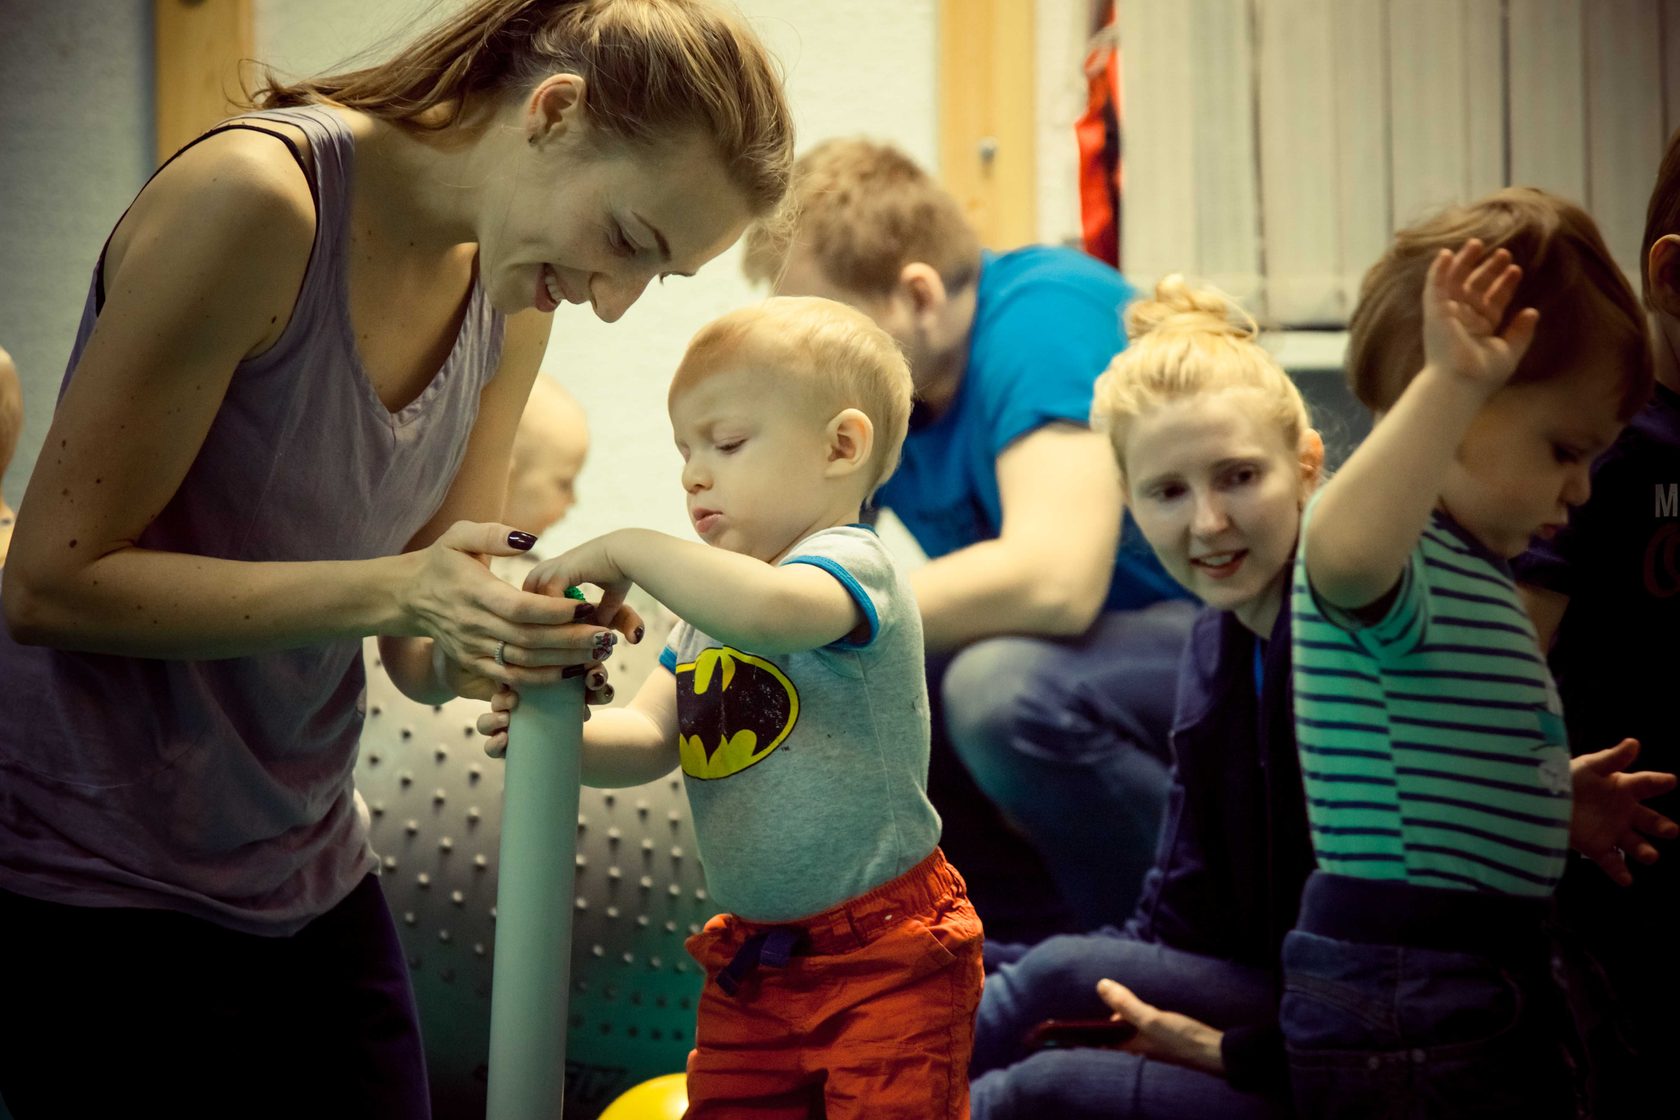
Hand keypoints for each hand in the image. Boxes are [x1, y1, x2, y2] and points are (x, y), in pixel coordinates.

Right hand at [407, 521, 638, 696]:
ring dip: (564, 662)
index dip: (554, 611)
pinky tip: (572, 674)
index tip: (585, 607)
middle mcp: (476, 625)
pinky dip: (542, 680)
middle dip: (571, 640)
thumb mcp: (458, 536)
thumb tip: (529, 538)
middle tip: (606, 637)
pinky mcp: (475, 664)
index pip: (520, 608)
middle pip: (530, 639)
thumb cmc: (440, 561)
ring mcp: (475, 649)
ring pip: (525, 663)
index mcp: (476, 593)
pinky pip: (512, 678)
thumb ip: (493, 534)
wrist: (408, 597)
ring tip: (599, 654)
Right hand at [476, 675, 616, 757]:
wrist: (580, 738)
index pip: (508, 675)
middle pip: (493, 698)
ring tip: (506, 720)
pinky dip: (494, 744)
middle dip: (500, 699)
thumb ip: (595, 682)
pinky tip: (504, 740)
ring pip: (486, 722)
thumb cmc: (580, 705)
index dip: (512, 679)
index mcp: (522, 683)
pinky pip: (491, 747)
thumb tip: (597, 679)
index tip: (521, 682)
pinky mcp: (506, 748)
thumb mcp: (588, 690)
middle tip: (513, 700)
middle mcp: (507, 704)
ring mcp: (504, 726)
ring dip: (492, 719)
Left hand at [1095, 978, 1224, 1075]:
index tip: (1084, 1015)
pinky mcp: (1168, 1038)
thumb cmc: (1179, 1038)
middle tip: (1110, 994)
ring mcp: (1155, 1043)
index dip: (1094, 1028)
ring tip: (1125, 996)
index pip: (1105, 1039)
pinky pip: (1149, 1026)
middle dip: (1113, 1016)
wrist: (1213, 1051)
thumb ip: (1126, 1004)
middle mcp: (1141, 1047)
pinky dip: (1144, 1015)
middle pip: (1120, 1032)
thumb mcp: (1149, 1019)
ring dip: (1129, 1014)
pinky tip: (1149, 1006)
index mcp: (1132, 1046)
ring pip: (1134, 1028)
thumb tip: (1101, 985)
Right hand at [1421, 238, 1539, 390]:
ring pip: (1455, 281)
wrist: (1460, 383)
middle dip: (1488, 269)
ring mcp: (1447, 314)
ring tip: (1478, 243)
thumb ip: (1521, 332)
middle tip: (1504, 253)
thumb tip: (1533, 311)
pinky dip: (1438, 270)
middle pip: (1475, 287)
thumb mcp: (1509, 351)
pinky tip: (1446, 253)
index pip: (1493, 300)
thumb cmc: (1482, 375)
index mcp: (1480, 329)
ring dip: (1465, 262)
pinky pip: (1434, 286)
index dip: (1504, 284)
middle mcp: (1463, 319)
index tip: (1516, 270)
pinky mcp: (1434, 312)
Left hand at [1570, 738, 1678, 885]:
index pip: (1646, 784)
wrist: (1541, 799)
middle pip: (1649, 819)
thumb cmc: (1568, 777)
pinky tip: (1627, 880)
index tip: (1671, 780)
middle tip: (1671, 830)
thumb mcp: (1588, 766)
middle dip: (1661, 825)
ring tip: (1650, 856)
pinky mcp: (1598, 847)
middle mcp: (1624, 812)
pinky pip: (1612, 862)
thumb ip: (1612, 758)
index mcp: (1624, 787)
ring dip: (1645, 850)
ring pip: (1635, 843)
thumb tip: (1634, 743)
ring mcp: (1613, 831)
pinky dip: (1620, 871)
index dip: (1658, 782)